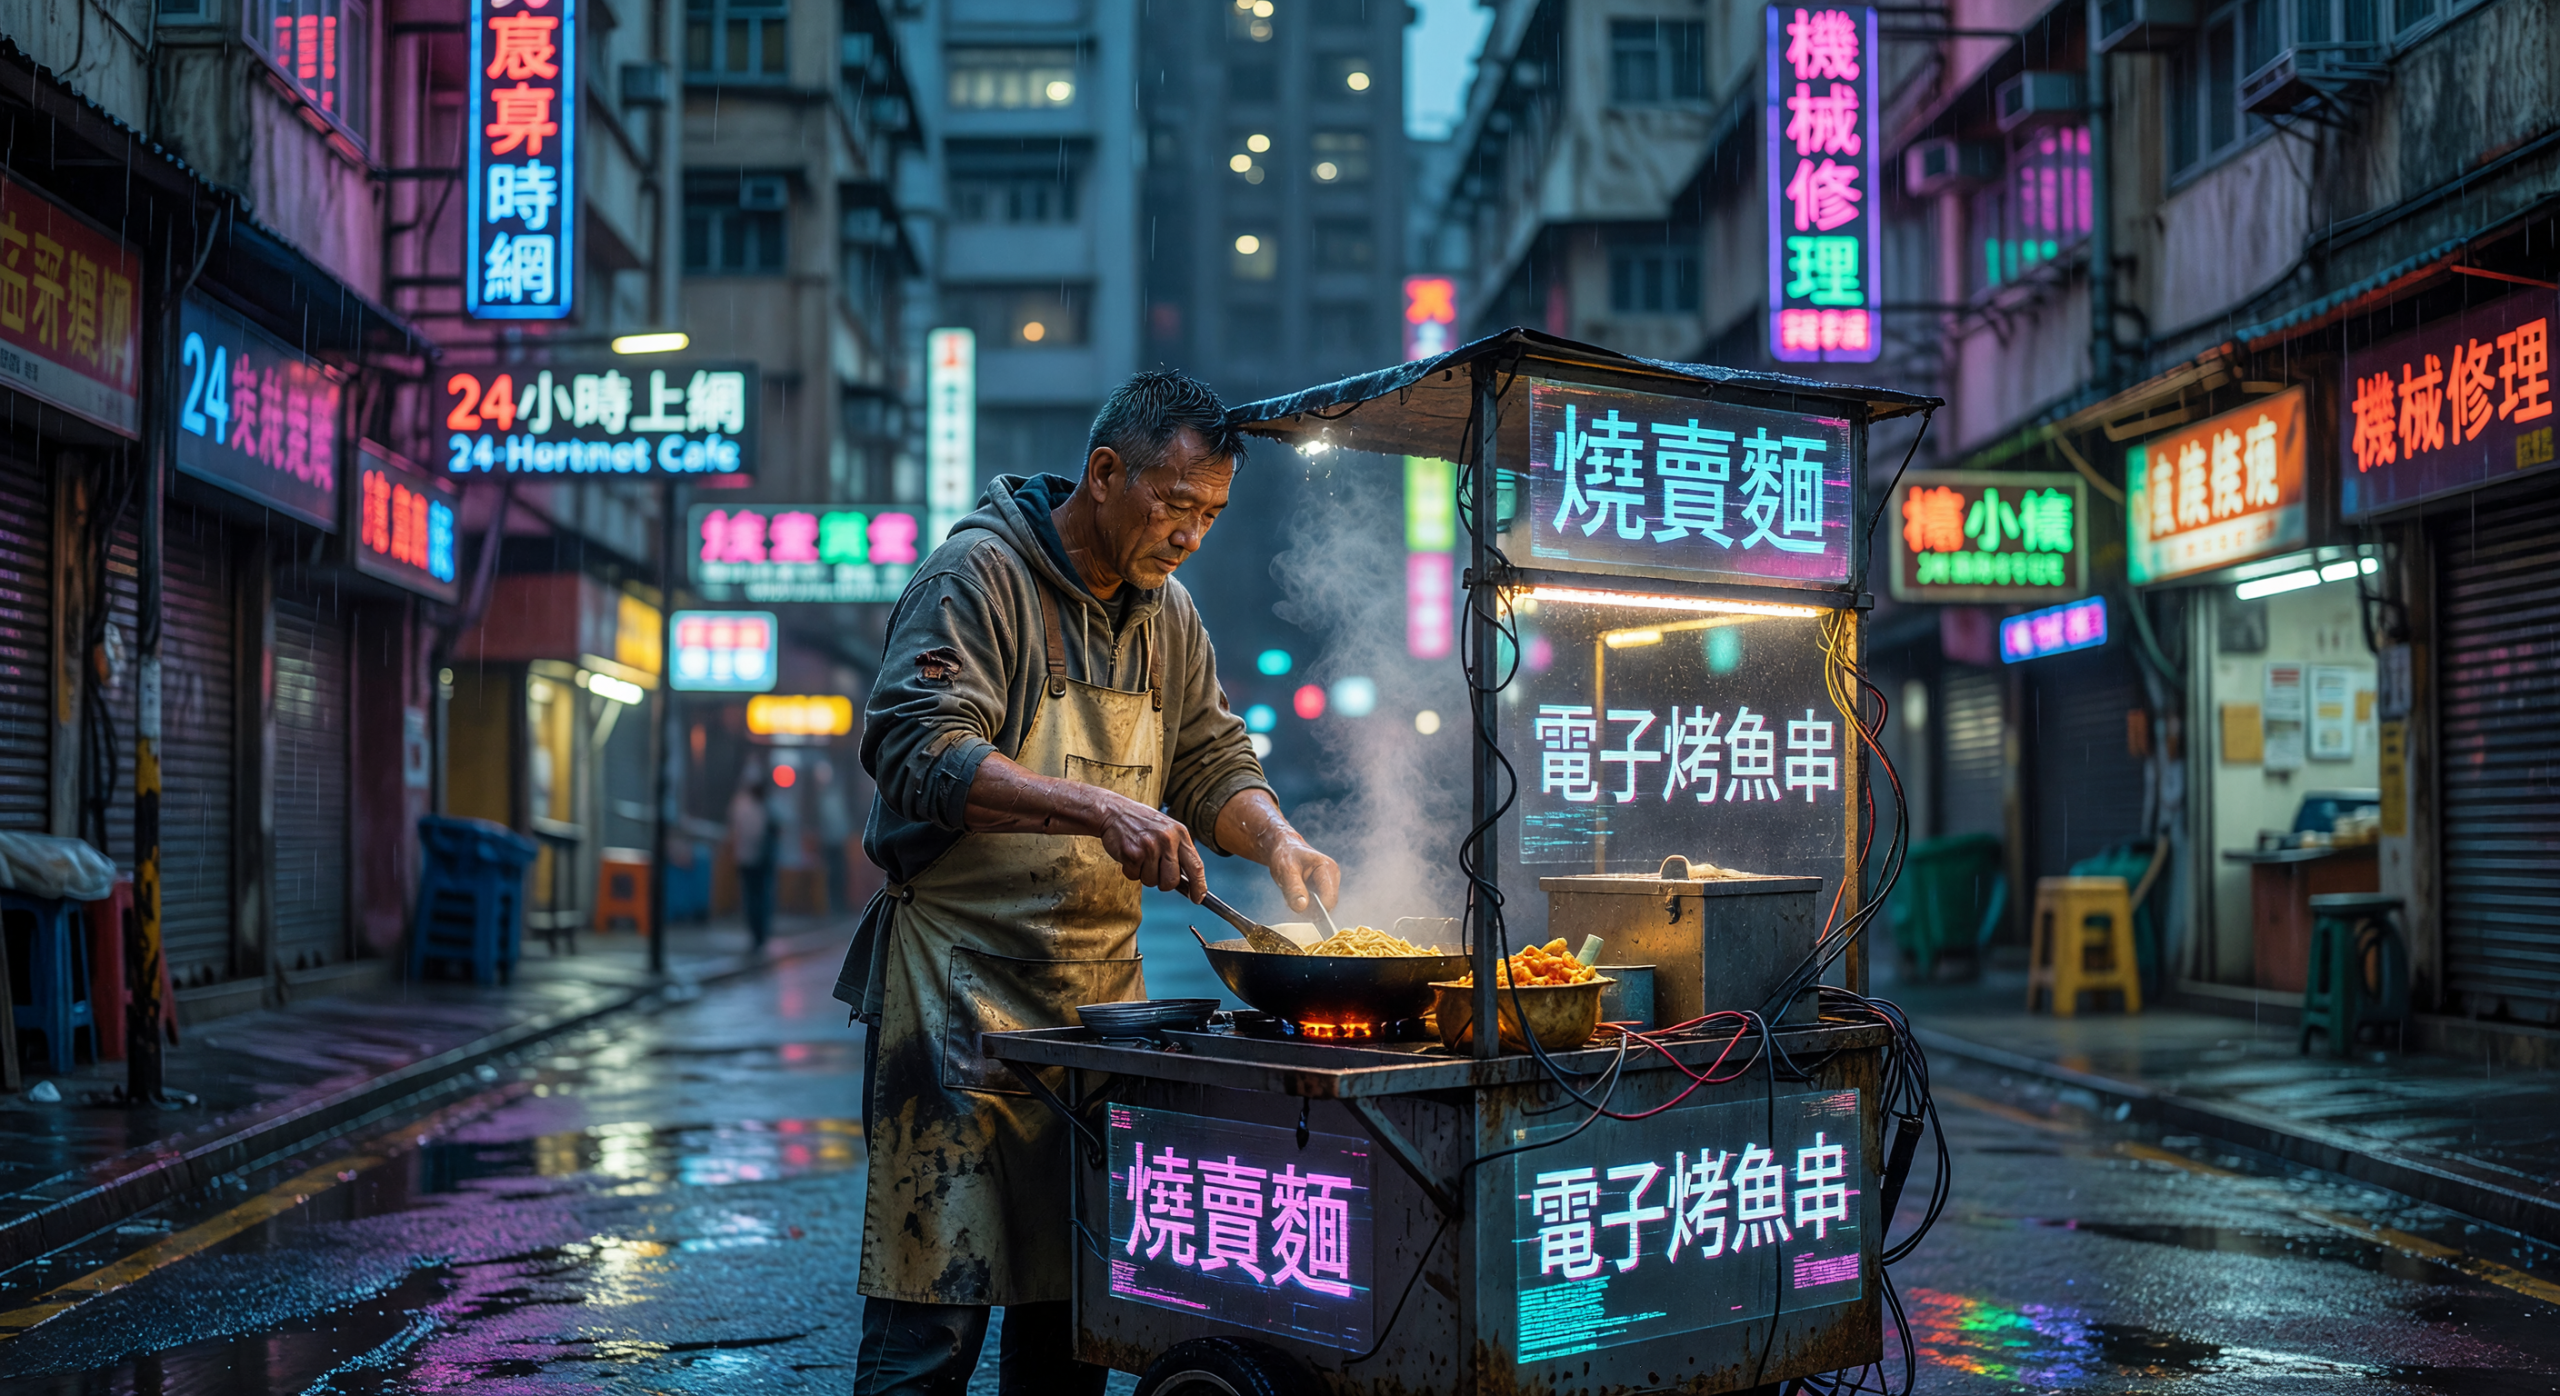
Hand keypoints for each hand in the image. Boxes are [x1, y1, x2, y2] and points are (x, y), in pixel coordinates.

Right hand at [1092, 790, 1206, 896]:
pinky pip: (1134, 876)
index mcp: (1180, 833)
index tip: (1198, 898)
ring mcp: (1149, 846)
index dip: (1198, 885)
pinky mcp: (1132, 853)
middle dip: (1163, 883)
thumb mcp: (1167, 830)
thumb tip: (1188, 884)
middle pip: (1172, 880)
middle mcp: (1167, 839)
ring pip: (1152, 881)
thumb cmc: (1142, 824)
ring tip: (1140, 856)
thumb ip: (1178, 853)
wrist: (1114, 812)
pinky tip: (1130, 855)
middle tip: (1155, 871)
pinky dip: (1131, 871)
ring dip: (1144, 875)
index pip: (1196, 865)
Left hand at [1264, 834, 1339, 917]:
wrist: (1284, 848)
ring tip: (1293, 894)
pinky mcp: (1324, 889)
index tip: (1298, 906)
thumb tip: (1302, 907)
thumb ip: (1294, 889)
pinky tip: (1296, 895)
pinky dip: (1306, 904)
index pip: (1330, 898)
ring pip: (1322, 906)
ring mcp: (1329, 883)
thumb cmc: (1285, 855)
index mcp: (1327, 868)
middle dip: (1309, 907)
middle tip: (1292, 898)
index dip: (1315, 908)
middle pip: (1327, 904)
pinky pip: (1317, 904)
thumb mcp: (1286, 870)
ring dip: (1306, 906)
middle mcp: (1332, 876)